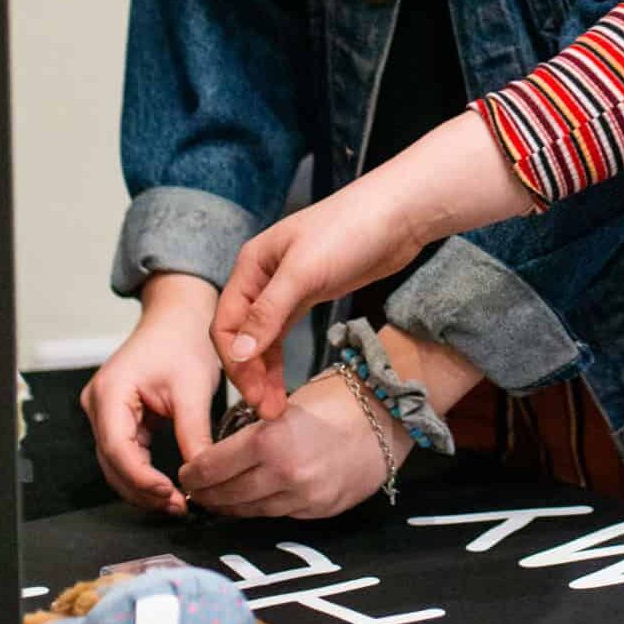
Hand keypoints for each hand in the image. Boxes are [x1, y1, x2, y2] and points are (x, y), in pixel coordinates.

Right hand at [80, 273, 221, 514]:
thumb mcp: (194, 388)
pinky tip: (169, 485)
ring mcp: (104, 413)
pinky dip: (145, 471)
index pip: (118, 449)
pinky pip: (127, 453)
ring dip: (144, 485)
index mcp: (110, 393)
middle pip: (113, 462)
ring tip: (178, 502)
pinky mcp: (118, 417)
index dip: (143, 480)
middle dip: (144, 489)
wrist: (181, 315)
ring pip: (118, 463)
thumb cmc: (185, 340)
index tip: (173, 496)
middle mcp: (98, 405)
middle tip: (180, 507)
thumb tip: (201, 474)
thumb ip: (194, 433)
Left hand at [177, 370, 408, 518]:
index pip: (210, 470)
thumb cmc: (338, 398)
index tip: (188, 472)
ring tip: (222, 497)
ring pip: (249, 511)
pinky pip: (279, 514)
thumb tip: (224, 457)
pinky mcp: (320, 511)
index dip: (192, 474)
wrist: (390, 412)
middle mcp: (282, 475)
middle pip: (225, 496)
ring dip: (232, 505)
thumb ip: (255, 435)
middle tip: (197, 489)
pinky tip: (259, 497)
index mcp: (269, 442)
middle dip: (206, 494)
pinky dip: (264, 506)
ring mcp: (303, 498)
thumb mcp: (288, 406)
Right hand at [212, 109, 532, 415]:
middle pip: (241, 334)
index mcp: (251, 265)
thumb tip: (237, 352)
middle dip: (250, 373)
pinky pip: (283, 332)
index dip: (235, 363)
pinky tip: (284, 382)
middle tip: (267, 410)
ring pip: (262, 337)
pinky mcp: (311, 293)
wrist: (399, 213)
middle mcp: (262, 276)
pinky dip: (280, 358)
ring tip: (275, 407)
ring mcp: (286, 286)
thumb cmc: (349, 231)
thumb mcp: (305, 271)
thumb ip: (269, 312)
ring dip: (265, 371)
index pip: (224, 323)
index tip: (253, 395)